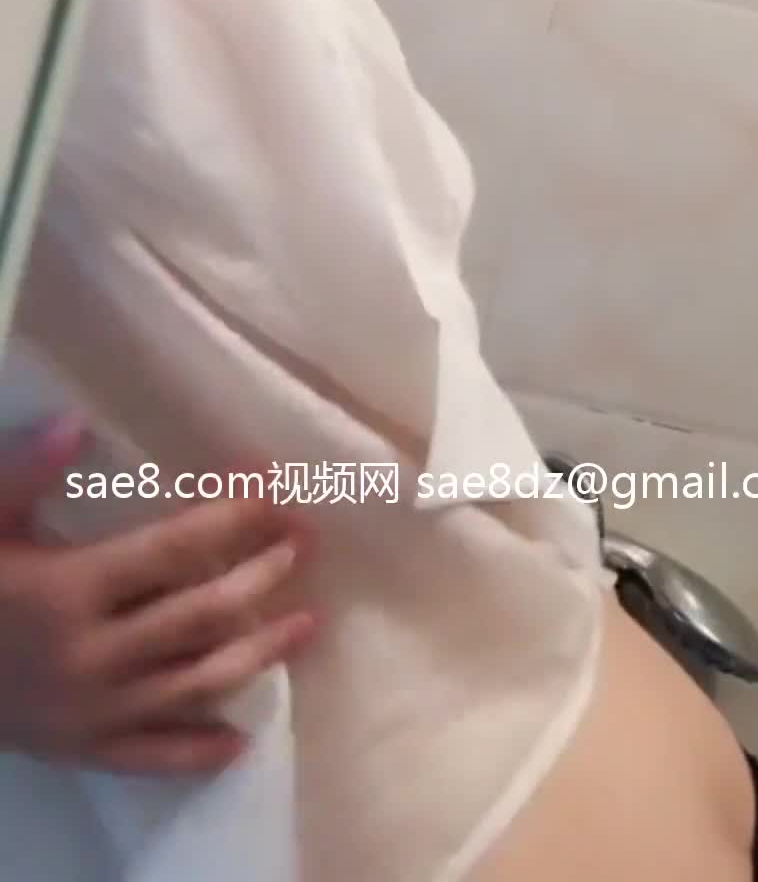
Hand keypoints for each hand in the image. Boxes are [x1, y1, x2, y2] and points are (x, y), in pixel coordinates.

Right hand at [0, 416, 315, 773]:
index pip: (174, 549)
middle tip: (304, 541)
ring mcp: (92, 710)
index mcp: (69, 590)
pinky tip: (240, 738)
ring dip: (258, 652)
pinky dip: (197, 750)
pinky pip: (150, 755)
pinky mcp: (81, 749)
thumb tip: (75, 424)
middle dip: (261, 574)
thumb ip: (25, 473)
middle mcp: (93, 654)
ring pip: (194, 683)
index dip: (230, 517)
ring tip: (308, 622)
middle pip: (201, 614)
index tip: (271, 489)